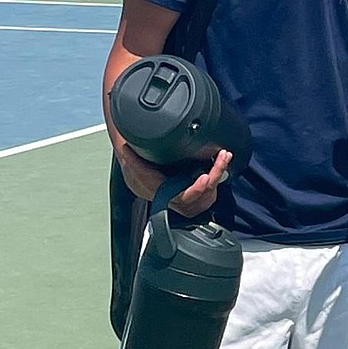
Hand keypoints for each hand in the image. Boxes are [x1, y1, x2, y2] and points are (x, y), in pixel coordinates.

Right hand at [118, 145, 232, 217]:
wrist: (141, 178)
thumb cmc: (138, 172)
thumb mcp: (132, 164)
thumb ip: (130, 157)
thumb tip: (125, 148)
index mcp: (164, 194)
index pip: (183, 198)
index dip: (196, 190)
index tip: (205, 176)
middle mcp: (177, 200)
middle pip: (202, 196)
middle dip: (215, 176)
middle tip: (222, 158)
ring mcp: (188, 199)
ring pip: (209, 195)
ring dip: (219, 176)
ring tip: (223, 157)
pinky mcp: (195, 194)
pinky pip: (210, 192)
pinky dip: (217, 178)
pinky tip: (220, 163)